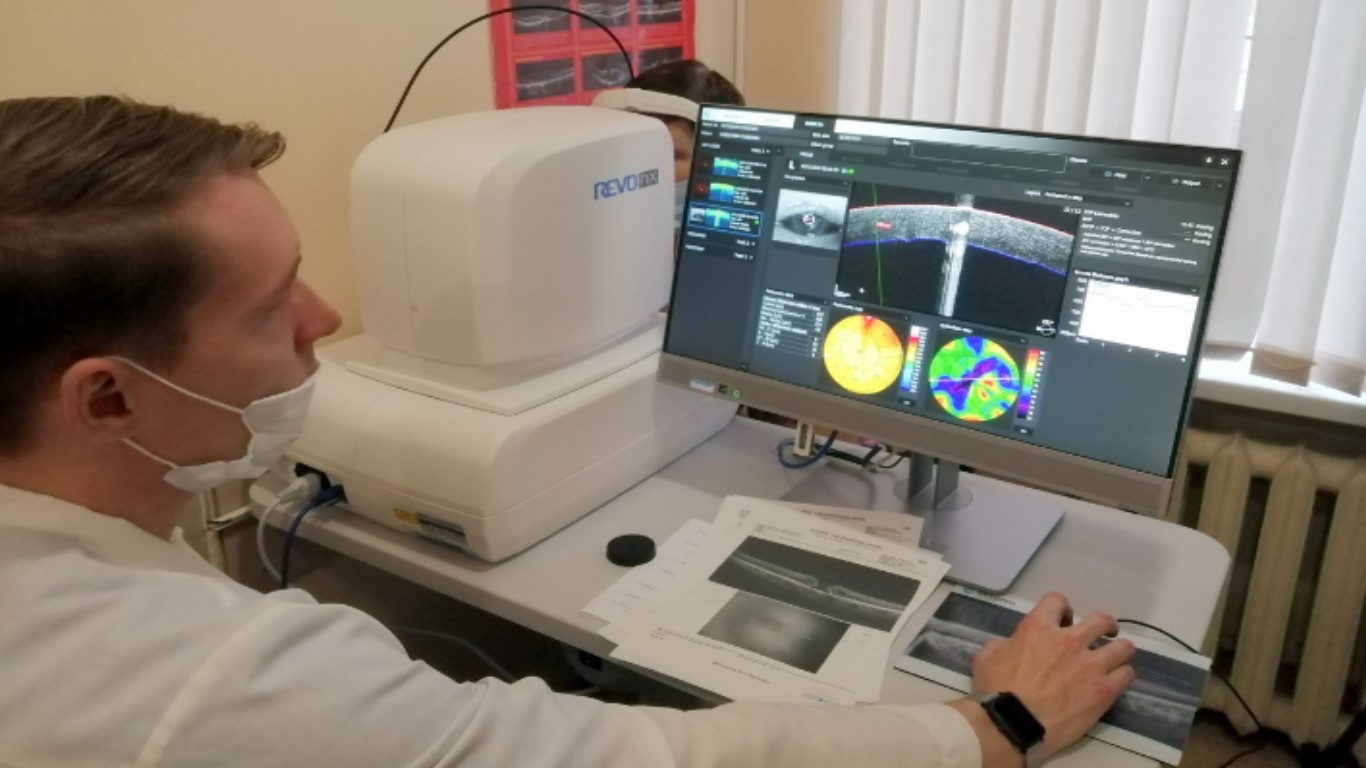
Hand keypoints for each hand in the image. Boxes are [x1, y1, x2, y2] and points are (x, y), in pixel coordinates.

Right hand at [969, 592, 1135, 760]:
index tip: (1064, 620)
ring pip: (1123, 647)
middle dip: (1105, 625)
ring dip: (1119, 651)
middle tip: (1103, 635)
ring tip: (1114, 660)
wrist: (1012, 724)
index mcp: (1039, 627)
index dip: (1063, 608)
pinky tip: (1114, 682)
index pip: (1058, 600)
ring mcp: (1090, 665)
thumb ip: (1002, 644)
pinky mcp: (1104, 691)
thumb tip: (1010, 645)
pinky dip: (1122, 676)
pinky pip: (1126, 675)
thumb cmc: (995, 690)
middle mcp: (1069, 640)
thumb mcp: (986, 657)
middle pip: (1102, 620)